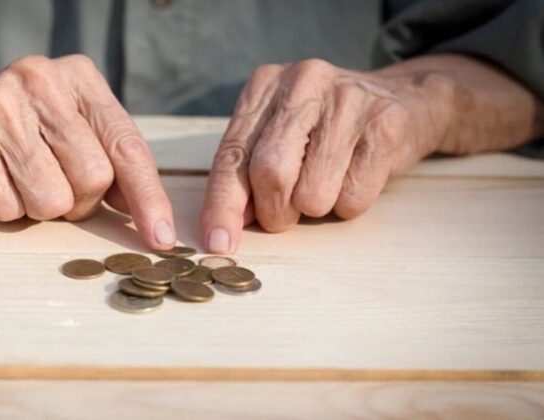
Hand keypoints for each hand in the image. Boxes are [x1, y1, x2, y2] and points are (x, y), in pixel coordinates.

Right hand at [0, 55, 176, 249]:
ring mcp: (1, 104)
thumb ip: (110, 162)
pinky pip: (8, 207)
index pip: (128, 147)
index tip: (161, 238)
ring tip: (19, 180)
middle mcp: (42, 81)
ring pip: (52, 200)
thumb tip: (150, 215)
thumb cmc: (15, 132)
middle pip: (94, 179)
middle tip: (53, 186)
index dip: (149, 198)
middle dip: (79, 202)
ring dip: (39, 208)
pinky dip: (4, 209)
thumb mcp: (68, 131)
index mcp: (79, 78)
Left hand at [200, 54, 542, 252]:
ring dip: (315, 210)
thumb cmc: (328, 130)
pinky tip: (356, 178)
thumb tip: (222, 228)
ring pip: (312, 193)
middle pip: (269, 172)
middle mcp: (302, 83)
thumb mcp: (280, 137)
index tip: (217, 243)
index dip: (222, 204)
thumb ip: (246, 173)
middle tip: (284, 217)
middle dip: (274, 211)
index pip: (231, 155)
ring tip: (328, 185)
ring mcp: (347, 99)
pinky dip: (350, 206)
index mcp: (264, 85)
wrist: (408, 100)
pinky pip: (353, 197)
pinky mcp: (385, 123)